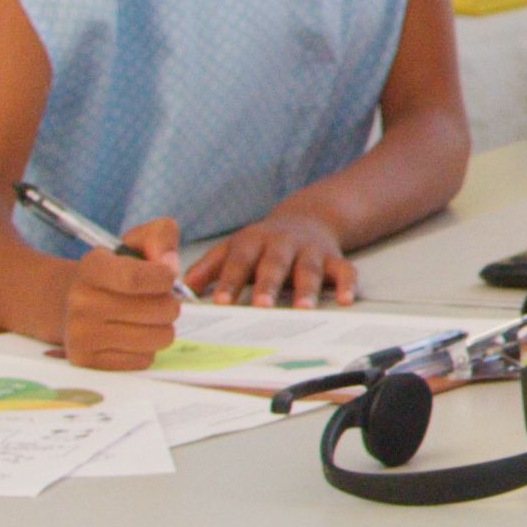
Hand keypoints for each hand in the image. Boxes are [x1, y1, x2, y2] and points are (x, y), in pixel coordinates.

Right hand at [60, 220, 183, 368]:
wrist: (68, 303)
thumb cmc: (114, 272)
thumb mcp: (135, 242)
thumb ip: (160, 236)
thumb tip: (170, 264)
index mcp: (91, 268)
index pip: (138, 278)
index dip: (165, 278)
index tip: (167, 276)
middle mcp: (80, 303)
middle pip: (161, 310)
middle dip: (168, 302)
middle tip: (153, 299)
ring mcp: (81, 336)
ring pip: (159, 338)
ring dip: (161, 327)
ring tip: (144, 317)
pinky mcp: (87, 362)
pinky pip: (144, 360)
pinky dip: (146, 348)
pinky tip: (130, 335)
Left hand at [182, 211, 352, 308]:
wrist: (309, 217)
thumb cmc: (263, 242)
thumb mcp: (233, 247)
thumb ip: (207, 269)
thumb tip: (178, 291)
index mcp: (253, 242)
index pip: (238, 262)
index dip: (230, 281)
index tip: (221, 302)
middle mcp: (282, 244)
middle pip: (274, 264)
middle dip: (267, 285)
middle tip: (261, 306)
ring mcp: (310, 251)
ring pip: (309, 269)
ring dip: (306, 289)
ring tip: (304, 308)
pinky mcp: (334, 258)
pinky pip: (345, 270)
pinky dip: (348, 284)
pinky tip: (348, 300)